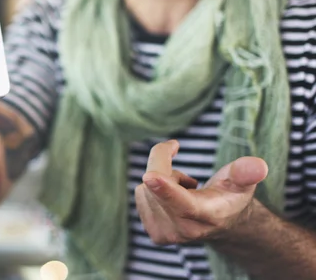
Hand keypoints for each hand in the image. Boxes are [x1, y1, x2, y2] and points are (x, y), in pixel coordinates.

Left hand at [135, 140, 268, 244]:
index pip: (183, 203)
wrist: (222, 223)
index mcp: (208, 216)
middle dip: (165, 164)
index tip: (149, 176)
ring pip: (146, 187)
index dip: (165, 188)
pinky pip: (141, 194)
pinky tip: (172, 198)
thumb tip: (258, 166)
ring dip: (161, 180)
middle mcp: (185, 231)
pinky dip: (153, 189)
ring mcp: (166, 235)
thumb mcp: (242, 181)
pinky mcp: (153, 233)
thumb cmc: (230, 195)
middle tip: (188, 176)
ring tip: (185, 190)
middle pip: (156, 184)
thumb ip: (246, 172)